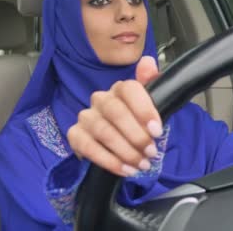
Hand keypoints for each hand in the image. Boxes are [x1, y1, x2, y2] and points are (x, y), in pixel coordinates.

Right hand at [67, 56, 162, 176]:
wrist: (118, 145)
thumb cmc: (136, 124)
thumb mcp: (151, 107)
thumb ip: (152, 85)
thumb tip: (148, 63)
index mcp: (120, 89)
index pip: (129, 89)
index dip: (144, 109)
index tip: (157, 131)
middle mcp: (100, 99)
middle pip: (115, 111)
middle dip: (136, 135)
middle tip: (151, 152)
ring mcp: (86, 117)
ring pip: (103, 131)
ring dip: (124, 151)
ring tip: (141, 165)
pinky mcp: (75, 135)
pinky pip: (88, 147)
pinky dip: (108, 160)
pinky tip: (124, 169)